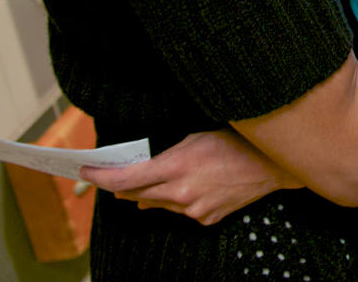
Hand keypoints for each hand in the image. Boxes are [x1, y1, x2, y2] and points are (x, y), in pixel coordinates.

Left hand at [81, 129, 301, 225]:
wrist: (272, 163)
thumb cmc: (236, 140)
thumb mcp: (195, 137)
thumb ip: (165, 157)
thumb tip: (140, 175)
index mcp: (176, 167)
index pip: (126, 179)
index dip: (101, 177)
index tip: (86, 172)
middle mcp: (181, 193)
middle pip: (136, 195)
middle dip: (123, 185)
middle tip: (112, 174)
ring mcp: (194, 210)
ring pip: (158, 204)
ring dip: (152, 192)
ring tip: (160, 175)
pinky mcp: (207, 219)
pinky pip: (180, 211)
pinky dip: (176, 199)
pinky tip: (189, 185)